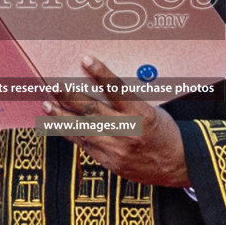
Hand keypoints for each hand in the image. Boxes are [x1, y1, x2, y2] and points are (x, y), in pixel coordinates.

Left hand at [43, 55, 189, 187]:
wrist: (178, 164)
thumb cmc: (166, 133)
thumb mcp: (153, 110)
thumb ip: (127, 102)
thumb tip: (102, 88)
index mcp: (141, 115)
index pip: (116, 90)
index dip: (100, 73)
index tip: (85, 60)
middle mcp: (126, 132)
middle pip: (91, 110)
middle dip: (68, 96)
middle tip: (54, 85)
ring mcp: (116, 150)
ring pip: (81, 131)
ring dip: (61, 117)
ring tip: (47, 105)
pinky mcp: (110, 163)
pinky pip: (86, 146)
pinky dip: (73, 134)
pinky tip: (61, 125)